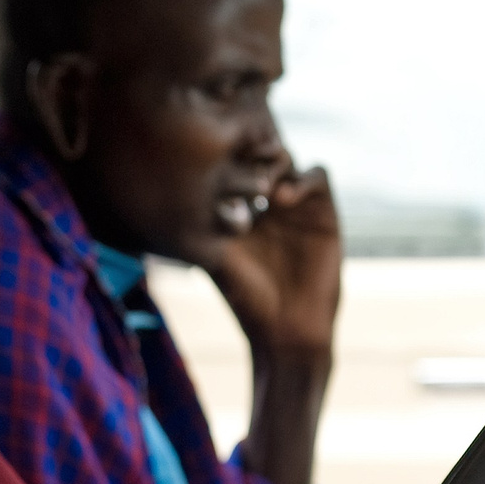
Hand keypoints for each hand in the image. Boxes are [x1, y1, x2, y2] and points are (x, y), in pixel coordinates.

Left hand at [207, 167, 339, 483]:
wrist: (287, 332)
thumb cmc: (245, 301)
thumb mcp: (214, 259)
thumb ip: (199, 229)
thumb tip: (159, 200)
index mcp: (240, 210)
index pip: (232, 165)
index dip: (225, 158)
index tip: (211, 167)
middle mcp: (267, 203)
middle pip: (259, 152)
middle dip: (250, 151)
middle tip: (239, 167)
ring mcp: (297, 205)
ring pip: (288, 157)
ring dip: (275, 160)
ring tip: (261, 185)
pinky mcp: (325, 213)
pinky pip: (318, 175)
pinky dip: (302, 178)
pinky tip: (283, 199)